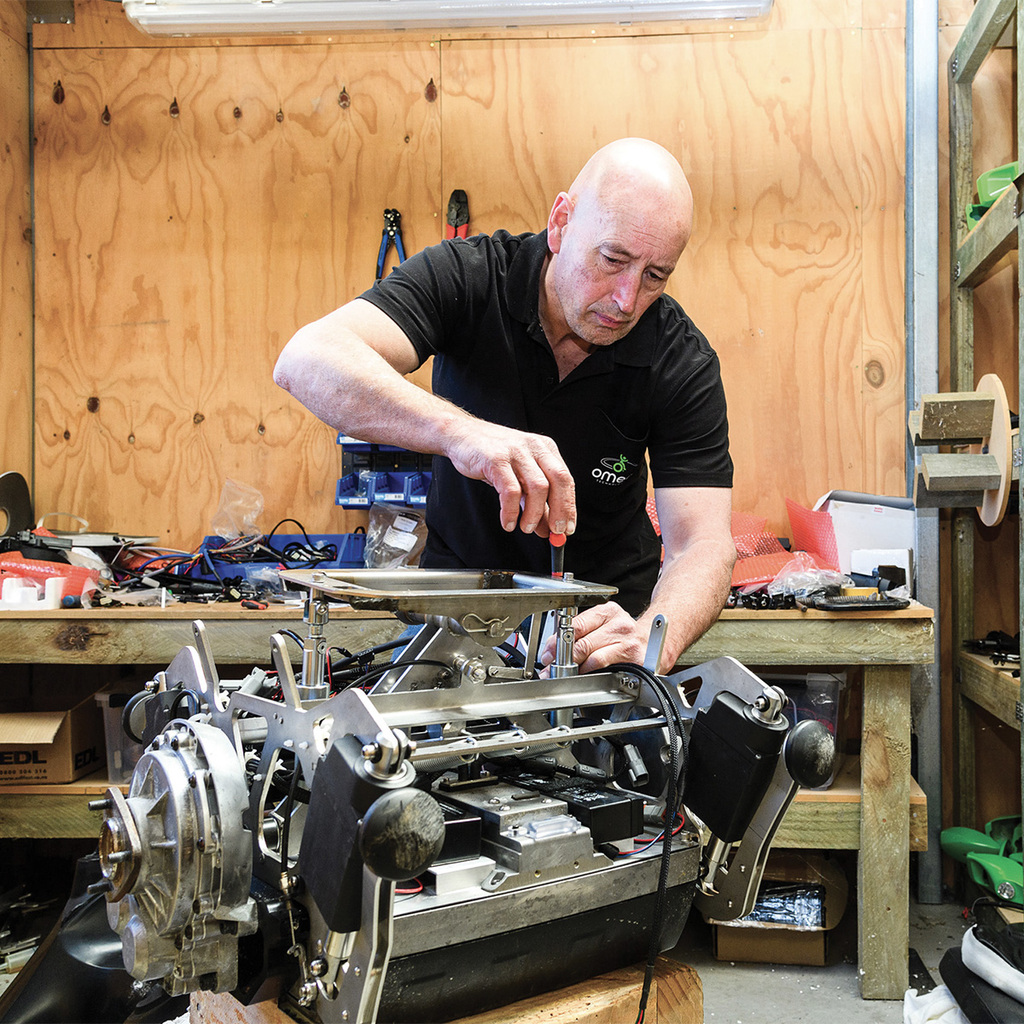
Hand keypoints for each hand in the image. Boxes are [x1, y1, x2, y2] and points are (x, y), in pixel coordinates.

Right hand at [445, 420, 575, 535]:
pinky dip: (511, 511)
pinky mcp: (496, 459)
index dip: (569, 506)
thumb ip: (533, 502)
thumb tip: (546, 528)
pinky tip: (508, 522)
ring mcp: (516, 452)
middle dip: (561, 510)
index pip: (566, 479)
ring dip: (535, 514)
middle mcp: (534, 447)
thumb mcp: (518, 477)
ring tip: (527, 528)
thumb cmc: (491, 455)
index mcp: (545, 449)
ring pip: (538, 487)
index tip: (567, 528)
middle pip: (559, 480)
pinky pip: (511, 491)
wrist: (460, 434)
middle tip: (555, 532)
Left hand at [540, 601, 649, 673]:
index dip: (557, 642)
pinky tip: (589, 677)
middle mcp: (619, 624)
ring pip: (593, 658)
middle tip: (553, 669)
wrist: (657, 641)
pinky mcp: (635, 660)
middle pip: (582, 643)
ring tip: (569, 675)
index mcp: (607, 612)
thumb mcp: (604, 624)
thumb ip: (581, 632)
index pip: (575, 625)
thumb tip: (553, 649)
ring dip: (577, 670)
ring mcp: (628, 642)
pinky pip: (608, 670)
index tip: (547, 654)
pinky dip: (595, 676)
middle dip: (564, 660)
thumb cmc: (625, 635)